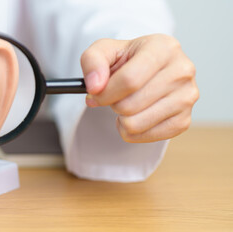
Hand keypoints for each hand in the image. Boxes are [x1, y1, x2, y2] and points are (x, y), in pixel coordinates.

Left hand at [80, 34, 198, 142]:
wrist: (147, 70)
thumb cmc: (127, 59)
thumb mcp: (104, 50)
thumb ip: (92, 61)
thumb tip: (95, 86)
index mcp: (163, 48)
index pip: (129, 80)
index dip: (106, 92)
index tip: (95, 94)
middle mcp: (182, 71)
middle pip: (130, 105)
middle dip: (113, 104)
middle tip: (114, 96)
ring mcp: (187, 97)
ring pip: (136, 124)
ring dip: (121, 119)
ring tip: (124, 105)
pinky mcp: (184, 120)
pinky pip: (147, 137)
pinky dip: (132, 131)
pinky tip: (135, 115)